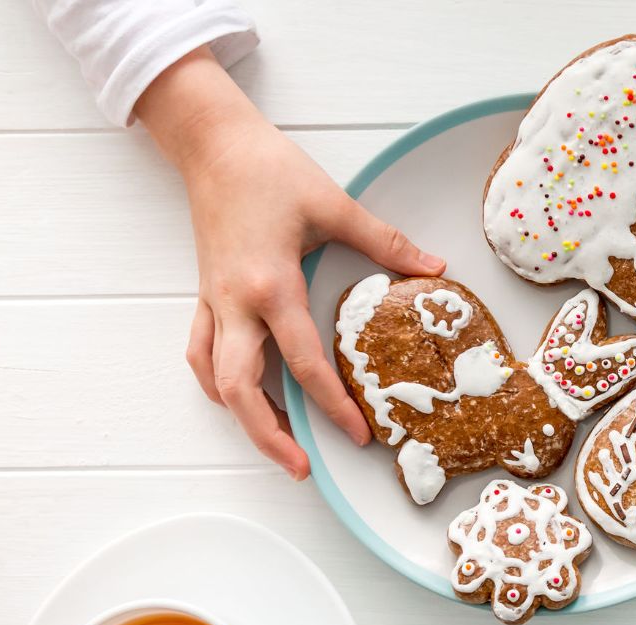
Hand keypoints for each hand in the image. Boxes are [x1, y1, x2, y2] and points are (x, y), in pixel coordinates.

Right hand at [136, 47, 445, 478]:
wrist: (213, 145)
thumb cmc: (268, 170)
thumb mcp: (334, 205)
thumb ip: (386, 243)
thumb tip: (433, 269)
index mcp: (272, 287)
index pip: (303, 364)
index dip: (332, 406)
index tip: (357, 434)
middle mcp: (236, 304)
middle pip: (242, 390)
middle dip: (269, 435)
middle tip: (302, 468)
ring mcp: (215, 303)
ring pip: (215, 379)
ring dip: (242, 418)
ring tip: (276, 446)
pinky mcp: (206, 295)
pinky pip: (202, 353)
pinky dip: (218, 384)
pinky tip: (239, 400)